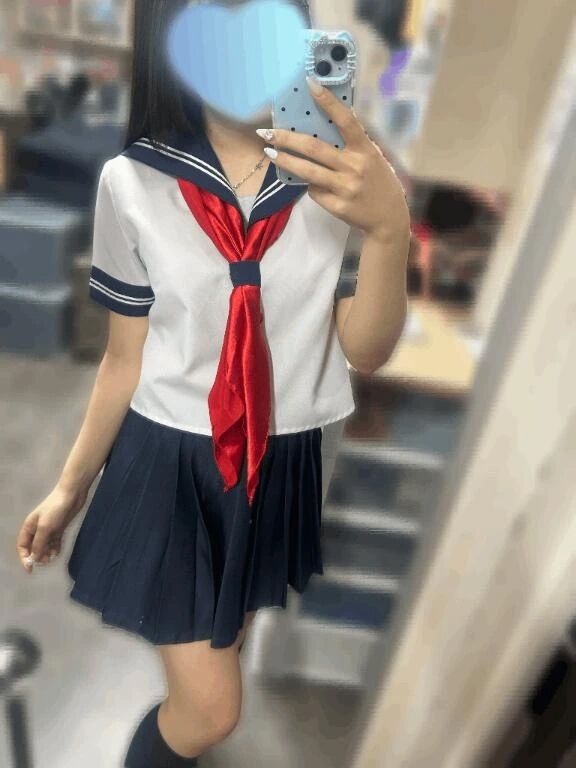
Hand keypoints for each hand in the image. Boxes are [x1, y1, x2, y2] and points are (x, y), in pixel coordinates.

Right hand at [16, 483, 87, 573]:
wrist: (72, 495)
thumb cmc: (55, 509)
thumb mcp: (45, 527)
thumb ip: (38, 543)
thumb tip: (34, 558)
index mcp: (28, 527)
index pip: (22, 546)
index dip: (24, 558)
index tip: (30, 569)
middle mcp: (36, 529)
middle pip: (33, 548)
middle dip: (37, 556)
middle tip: (45, 561)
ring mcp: (48, 529)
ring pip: (44, 546)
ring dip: (47, 553)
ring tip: (52, 556)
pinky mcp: (59, 528)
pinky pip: (54, 542)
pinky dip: (55, 548)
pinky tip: (57, 552)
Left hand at [257, 75, 409, 239]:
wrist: (388, 218)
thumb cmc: (377, 182)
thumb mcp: (371, 158)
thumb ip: (350, 146)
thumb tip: (318, 130)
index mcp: (365, 150)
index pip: (346, 120)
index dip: (328, 102)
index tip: (311, 84)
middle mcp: (355, 167)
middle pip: (314, 148)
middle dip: (287, 139)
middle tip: (267, 133)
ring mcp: (345, 188)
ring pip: (307, 172)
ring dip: (286, 161)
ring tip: (270, 153)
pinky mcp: (337, 206)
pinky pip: (314, 191)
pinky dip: (310, 185)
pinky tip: (312, 184)